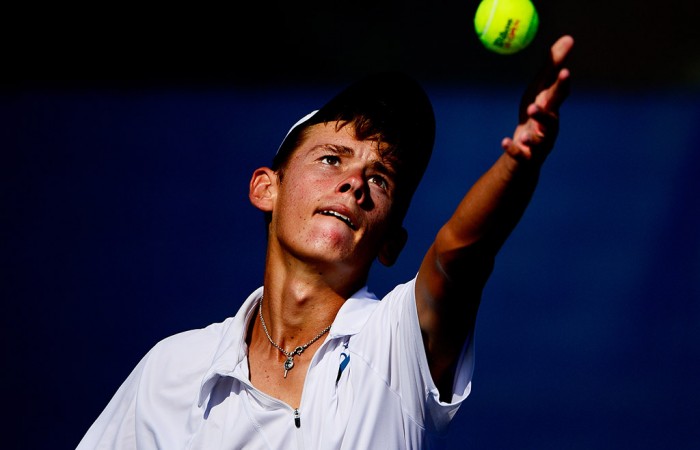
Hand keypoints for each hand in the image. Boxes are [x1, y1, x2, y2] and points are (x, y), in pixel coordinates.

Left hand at [502, 35, 573, 163]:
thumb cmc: (534, 117)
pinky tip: (504, 142)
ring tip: (525, 134)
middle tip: (534, 107)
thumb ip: (553, 66)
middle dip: (544, 114)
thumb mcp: (540, 90)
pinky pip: (520, 155)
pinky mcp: (526, 158)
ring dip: (532, 137)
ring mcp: (538, 145)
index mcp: (551, 110)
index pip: (559, 96)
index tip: (565, 72)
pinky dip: (513, 149)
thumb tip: (569, 38)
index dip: (562, 85)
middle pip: (550, 121)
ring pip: (538, 142)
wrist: (526, 154)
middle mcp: (548, 128)